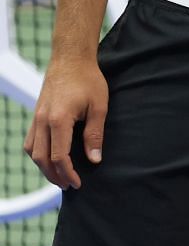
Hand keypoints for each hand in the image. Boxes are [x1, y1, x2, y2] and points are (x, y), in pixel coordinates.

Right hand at [25, 56, 107, 189]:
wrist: (70, 59)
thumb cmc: (88, 81)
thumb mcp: (99, 107)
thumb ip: (95, 135)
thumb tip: (95, 160)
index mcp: (58, 120)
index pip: (59, 156)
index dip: (68, 173)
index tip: (78, 184)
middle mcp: (42, 121)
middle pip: (42, 159)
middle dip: (55, 176)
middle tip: (69, 186)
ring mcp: (36, 118)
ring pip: (33, 152)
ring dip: (44, 167)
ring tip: (60, 176)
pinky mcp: (35, 116)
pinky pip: (32, 141)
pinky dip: (39, 155)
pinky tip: (50, 159)